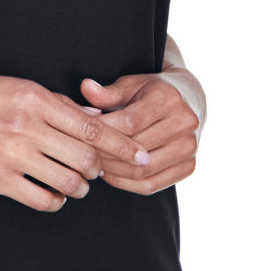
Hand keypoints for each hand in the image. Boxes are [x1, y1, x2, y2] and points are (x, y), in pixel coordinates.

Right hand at [0, 74, 154, 212]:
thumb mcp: (13, 87)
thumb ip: (53, 105)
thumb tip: (93, 121)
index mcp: (34, 98)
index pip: (92, 128)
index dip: (122, 145)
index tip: (142, 155)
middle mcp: (26, 126)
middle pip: (86, 158)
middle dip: (99, 170)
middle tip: (96, 172)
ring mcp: (11, 154)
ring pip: (68, 182)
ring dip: (79, 188)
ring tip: (75, 186)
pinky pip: (42, 200)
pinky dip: (55, 202)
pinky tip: (52, 196)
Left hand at [77, 68, 203, 194]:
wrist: (189, 102)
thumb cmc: (151, 92)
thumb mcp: (130, 85)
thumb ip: (108, 92)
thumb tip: (85, 88)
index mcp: (169, 99)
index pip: (129, 123)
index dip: (101, 131)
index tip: (80, 134)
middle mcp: (185, 123)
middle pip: (135, 149)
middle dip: (103, 153)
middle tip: (82, 154)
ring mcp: (189, 148)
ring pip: (141, 171)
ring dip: (112, 171)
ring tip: (94, 163)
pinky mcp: (189, 167)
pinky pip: (151, 185)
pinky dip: (126, 184)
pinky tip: (110, 174)